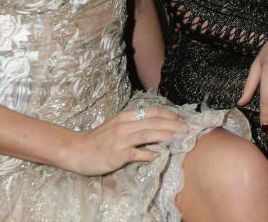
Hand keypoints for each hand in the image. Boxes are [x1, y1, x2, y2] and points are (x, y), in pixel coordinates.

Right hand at [60, 106, 184, 175]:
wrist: (77, 150)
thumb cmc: (99, 139)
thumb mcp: (118, 126)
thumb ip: (135, 124)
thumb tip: (156, 126)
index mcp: (126, 116)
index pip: (153, 111)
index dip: (170, 115)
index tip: (182, 120)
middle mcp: (125, 125)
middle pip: (154, 122)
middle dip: (174, 125)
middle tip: (189, 130)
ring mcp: (121, 139)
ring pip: (148, 134)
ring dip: (167, 136)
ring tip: (181, 139)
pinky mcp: (117, 154)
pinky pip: (136, 153)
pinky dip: (149, 154)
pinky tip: (159, 155)